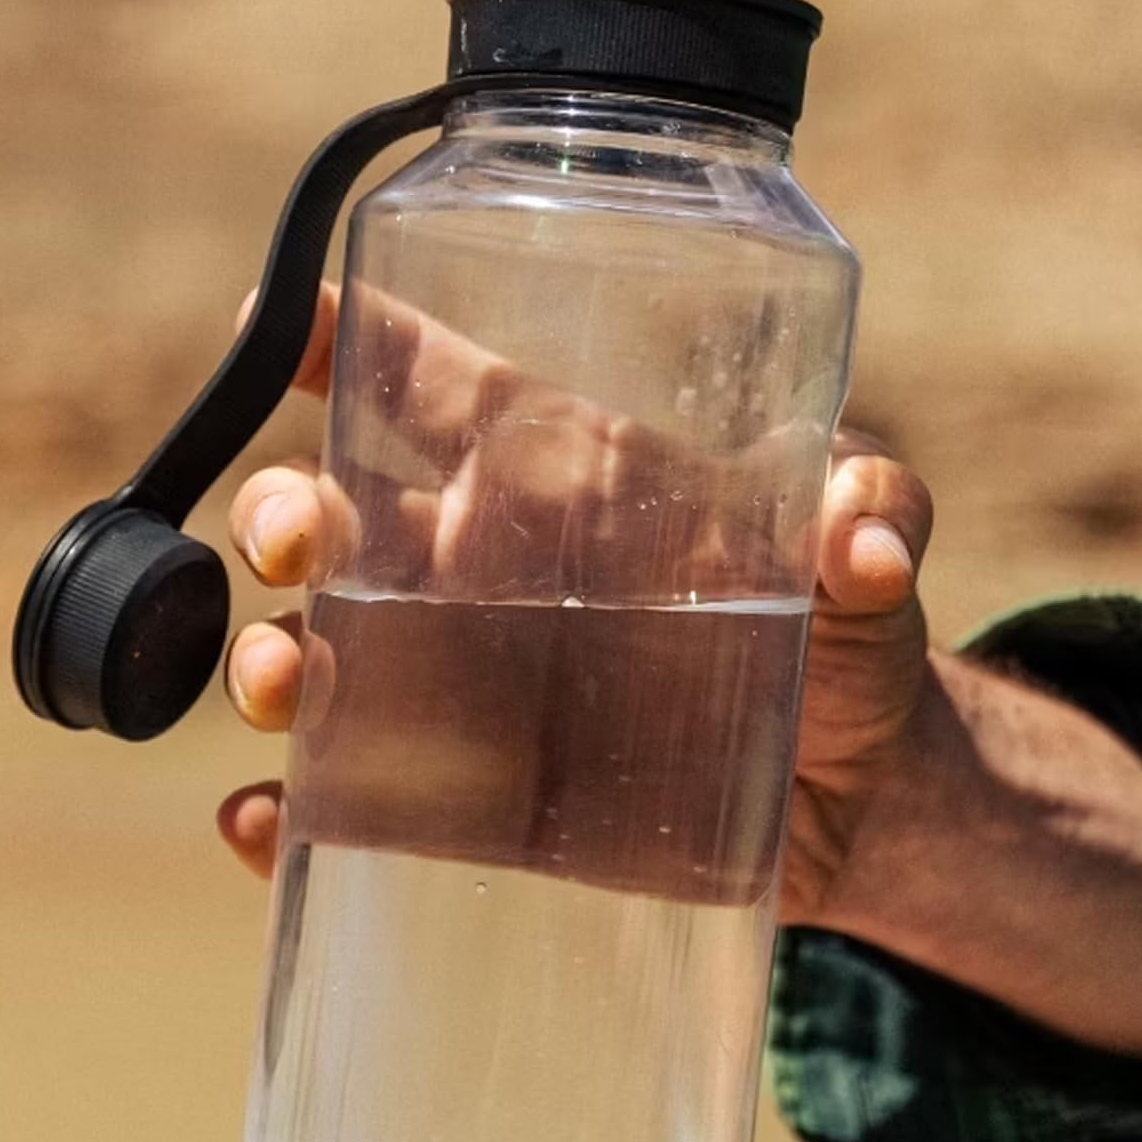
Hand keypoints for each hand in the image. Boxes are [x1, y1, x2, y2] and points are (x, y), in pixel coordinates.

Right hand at [214, 281, 1141, 1062]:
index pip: (427, 384)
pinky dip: (291, 815)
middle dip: (281, 512)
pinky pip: (349, 806)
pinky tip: (265, 823)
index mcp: (554, 476)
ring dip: (269, 660)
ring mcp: (460, 696)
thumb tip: (865, 544)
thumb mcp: (867, 559)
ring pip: (317, 658)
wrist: (854, 800)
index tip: (275, 318)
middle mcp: (478, 575)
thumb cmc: (845, 636)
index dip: (343, 336)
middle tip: (296, 537)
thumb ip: (875, 514)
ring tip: (280, 683)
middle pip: (334, 520)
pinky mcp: (468, 809)